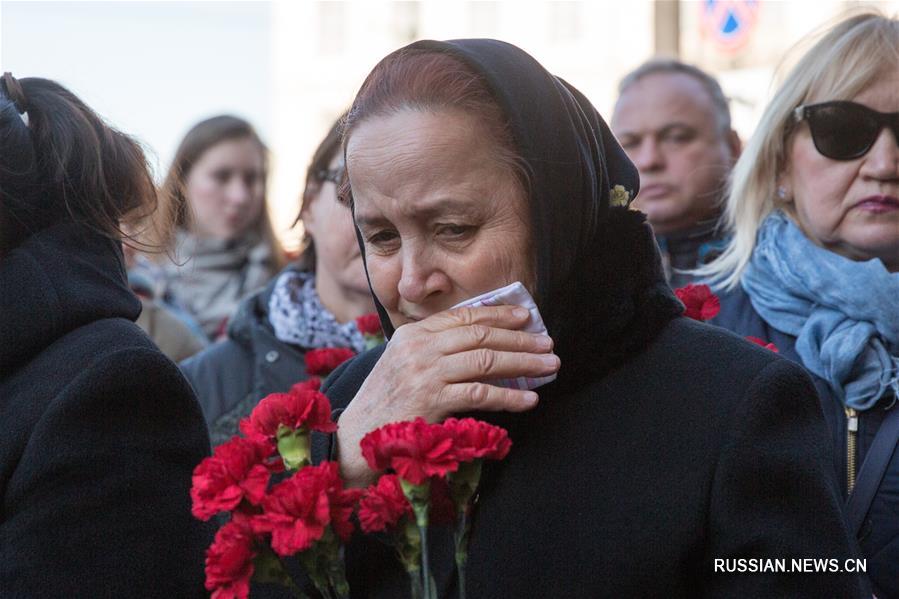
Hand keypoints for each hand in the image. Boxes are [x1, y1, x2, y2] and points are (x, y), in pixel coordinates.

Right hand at [336, 305, 558, 485]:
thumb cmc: (386, 401)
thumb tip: (484, 340)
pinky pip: (479, 394)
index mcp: (413, 333)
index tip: (526, 316)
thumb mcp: (404, 362)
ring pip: (485, 361)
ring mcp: (425, 373)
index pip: (463, 317)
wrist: (357, 436)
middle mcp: (419, 348)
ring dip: (523, 363)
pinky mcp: (432, 401)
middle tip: (548, 342)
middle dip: (519, 339)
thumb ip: (435, 347)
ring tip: (549, 365)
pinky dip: (508, 396)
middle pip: (479, 336)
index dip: (498, 315)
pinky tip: (529, 398)